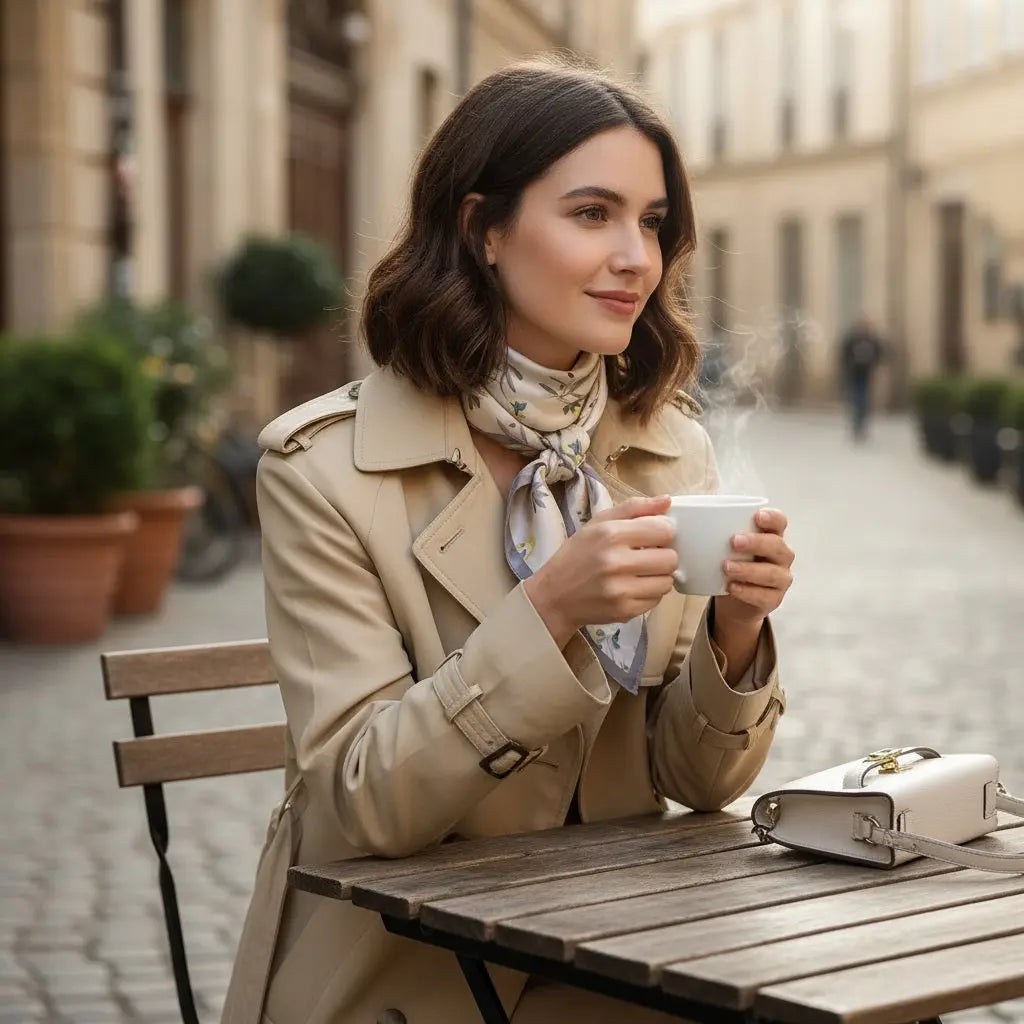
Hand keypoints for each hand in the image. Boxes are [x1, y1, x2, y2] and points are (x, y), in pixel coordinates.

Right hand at [524, 495, 677, 646]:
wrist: (554, 596)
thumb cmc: (577, 555)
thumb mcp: (598, 523)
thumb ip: (634, 508)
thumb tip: (667, 500)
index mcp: (611, 534)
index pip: (664, 530)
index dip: (662, 532)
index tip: (652, 537)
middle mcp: (616, 562)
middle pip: (670, 558)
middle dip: (663, 556)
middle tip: (648, 557)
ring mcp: (621, 590)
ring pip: (667, 582)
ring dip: (658, 577)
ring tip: (640, 573)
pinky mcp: (624, 611)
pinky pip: (656, 600)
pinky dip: (649, 594)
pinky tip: (632, 588)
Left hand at [715, 508, 793, 627]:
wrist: (732, 599)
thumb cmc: (728, 564)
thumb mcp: (721, 544)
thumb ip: (711, 527)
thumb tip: (681, 502)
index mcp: (770, 536)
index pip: (779, 522)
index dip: (772, 518)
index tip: (756, 516)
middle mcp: (780, 556)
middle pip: (777, 546)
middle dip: (757, 542)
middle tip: (733, 541)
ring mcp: (780, 578)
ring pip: (772, 573)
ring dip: (748, 569)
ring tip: (725, 567)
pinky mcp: (774, 599)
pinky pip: (764, 595)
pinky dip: (747, 591)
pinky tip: (731, 587)